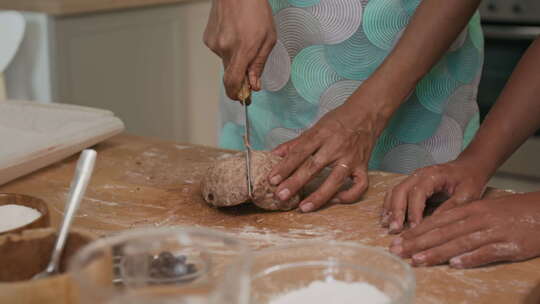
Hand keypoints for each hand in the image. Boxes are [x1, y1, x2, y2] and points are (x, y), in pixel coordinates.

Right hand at [203, 0, 275, 99]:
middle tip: (250, 65)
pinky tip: (234, 33)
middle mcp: (225, 48)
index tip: (240, 98)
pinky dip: (228, 47)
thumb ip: (259, 64)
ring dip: (235, 57)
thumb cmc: (255, 9)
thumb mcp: (268, 38)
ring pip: (226, 61)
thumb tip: (254, 84)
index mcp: (242, 49)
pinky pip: (220, 51)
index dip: (235, 94)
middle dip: (240, 74)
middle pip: (230, 73)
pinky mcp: (208, 38)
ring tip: (243, 37)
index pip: (233, 82)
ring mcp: (214, 43)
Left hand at [268, 99, 387, 212]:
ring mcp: (351, 158)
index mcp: (321, 135)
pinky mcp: (364, 166)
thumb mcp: (315, 127)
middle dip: (296, 182)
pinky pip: (360, 185)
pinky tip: (335, 201)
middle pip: (314, 167)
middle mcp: (336, 147)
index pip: (300, 152)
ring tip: (304, 208)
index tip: (272, 180)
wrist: (367, 113)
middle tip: (281, 196)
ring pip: (335, 180)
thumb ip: (295, 143)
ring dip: (319, 196)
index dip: (285, 166)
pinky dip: (349, 196)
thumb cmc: (338, 121)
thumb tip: (274, 155)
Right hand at [382, 158, 488, 233]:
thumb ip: (451, 207)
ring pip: (394, 191)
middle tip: (394, 230)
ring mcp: (412, 178)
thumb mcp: (467, 194)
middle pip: (400, 191)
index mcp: (433, 175)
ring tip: (386, 226)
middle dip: (396, 211)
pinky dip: (389, 206)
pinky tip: (387, 219)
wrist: (468, 167)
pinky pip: (395, 193)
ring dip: (389, 209)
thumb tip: (435, 224)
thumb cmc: (469, 180)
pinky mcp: (410, 183)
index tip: (413, 228)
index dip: (414, 211)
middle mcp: (419, 174)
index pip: (418, 192)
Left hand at [389, 192, 539, 267]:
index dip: (416, 231)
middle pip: (442, 231)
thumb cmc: (511, 212)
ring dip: (437, 252)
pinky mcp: (509, 245)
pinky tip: (455, 265)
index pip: (437, 221)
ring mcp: (492, 232)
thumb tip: (437, 233)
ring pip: (460, 242)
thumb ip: (461, 220)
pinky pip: (487, 252)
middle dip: (417, 242)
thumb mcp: (483, 210)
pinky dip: (470, 258)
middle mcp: (477, 219)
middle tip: (397, 251)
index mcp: (469, 210)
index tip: (397, 241)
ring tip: (417, 259)